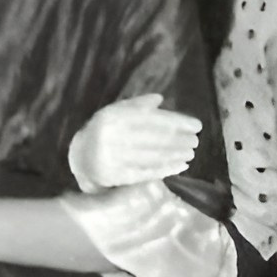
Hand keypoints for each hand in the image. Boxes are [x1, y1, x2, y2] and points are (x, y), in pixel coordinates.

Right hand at [68, 92, 202, 192]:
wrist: (81, 158)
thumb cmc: (104, 132)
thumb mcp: (115, 113)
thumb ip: (137, 105)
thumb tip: (159, 100)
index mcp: (112, 116)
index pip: (152, 119)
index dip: (176, 122)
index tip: (196, 125)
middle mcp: (111, 136)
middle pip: (153, 138)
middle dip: (178, 139)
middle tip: (195, 141)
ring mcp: (112, 158)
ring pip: (151, 156)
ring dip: (175, 155)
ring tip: (190, 153)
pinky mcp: (115, 176)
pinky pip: (145, 172)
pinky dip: (165, 169)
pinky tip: (179, 166)